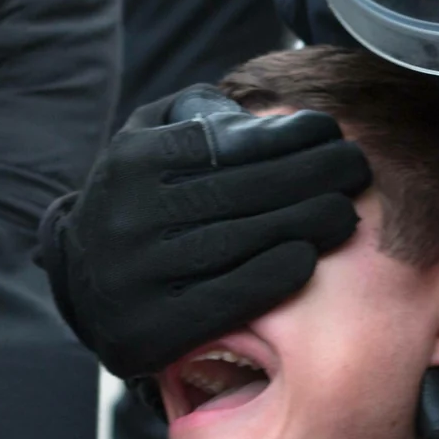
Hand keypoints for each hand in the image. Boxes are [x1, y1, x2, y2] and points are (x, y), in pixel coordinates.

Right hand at [39, 86, 370, 377]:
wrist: (82, 284)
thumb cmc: (139, 201)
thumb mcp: (144, 141)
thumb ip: (192, 113)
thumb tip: (252, 110)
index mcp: (132, 163)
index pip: (222, 143)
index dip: (285, 136)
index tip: (328, 131)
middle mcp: (129, 217)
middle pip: (239, 192)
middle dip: (311, 174)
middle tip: (356, 167)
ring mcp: (138, 277)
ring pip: (238, 243)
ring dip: (305, 223)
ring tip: (346, 211)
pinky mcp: (150, 328)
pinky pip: (224, 299)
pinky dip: (272, 276)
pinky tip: (309, 257)